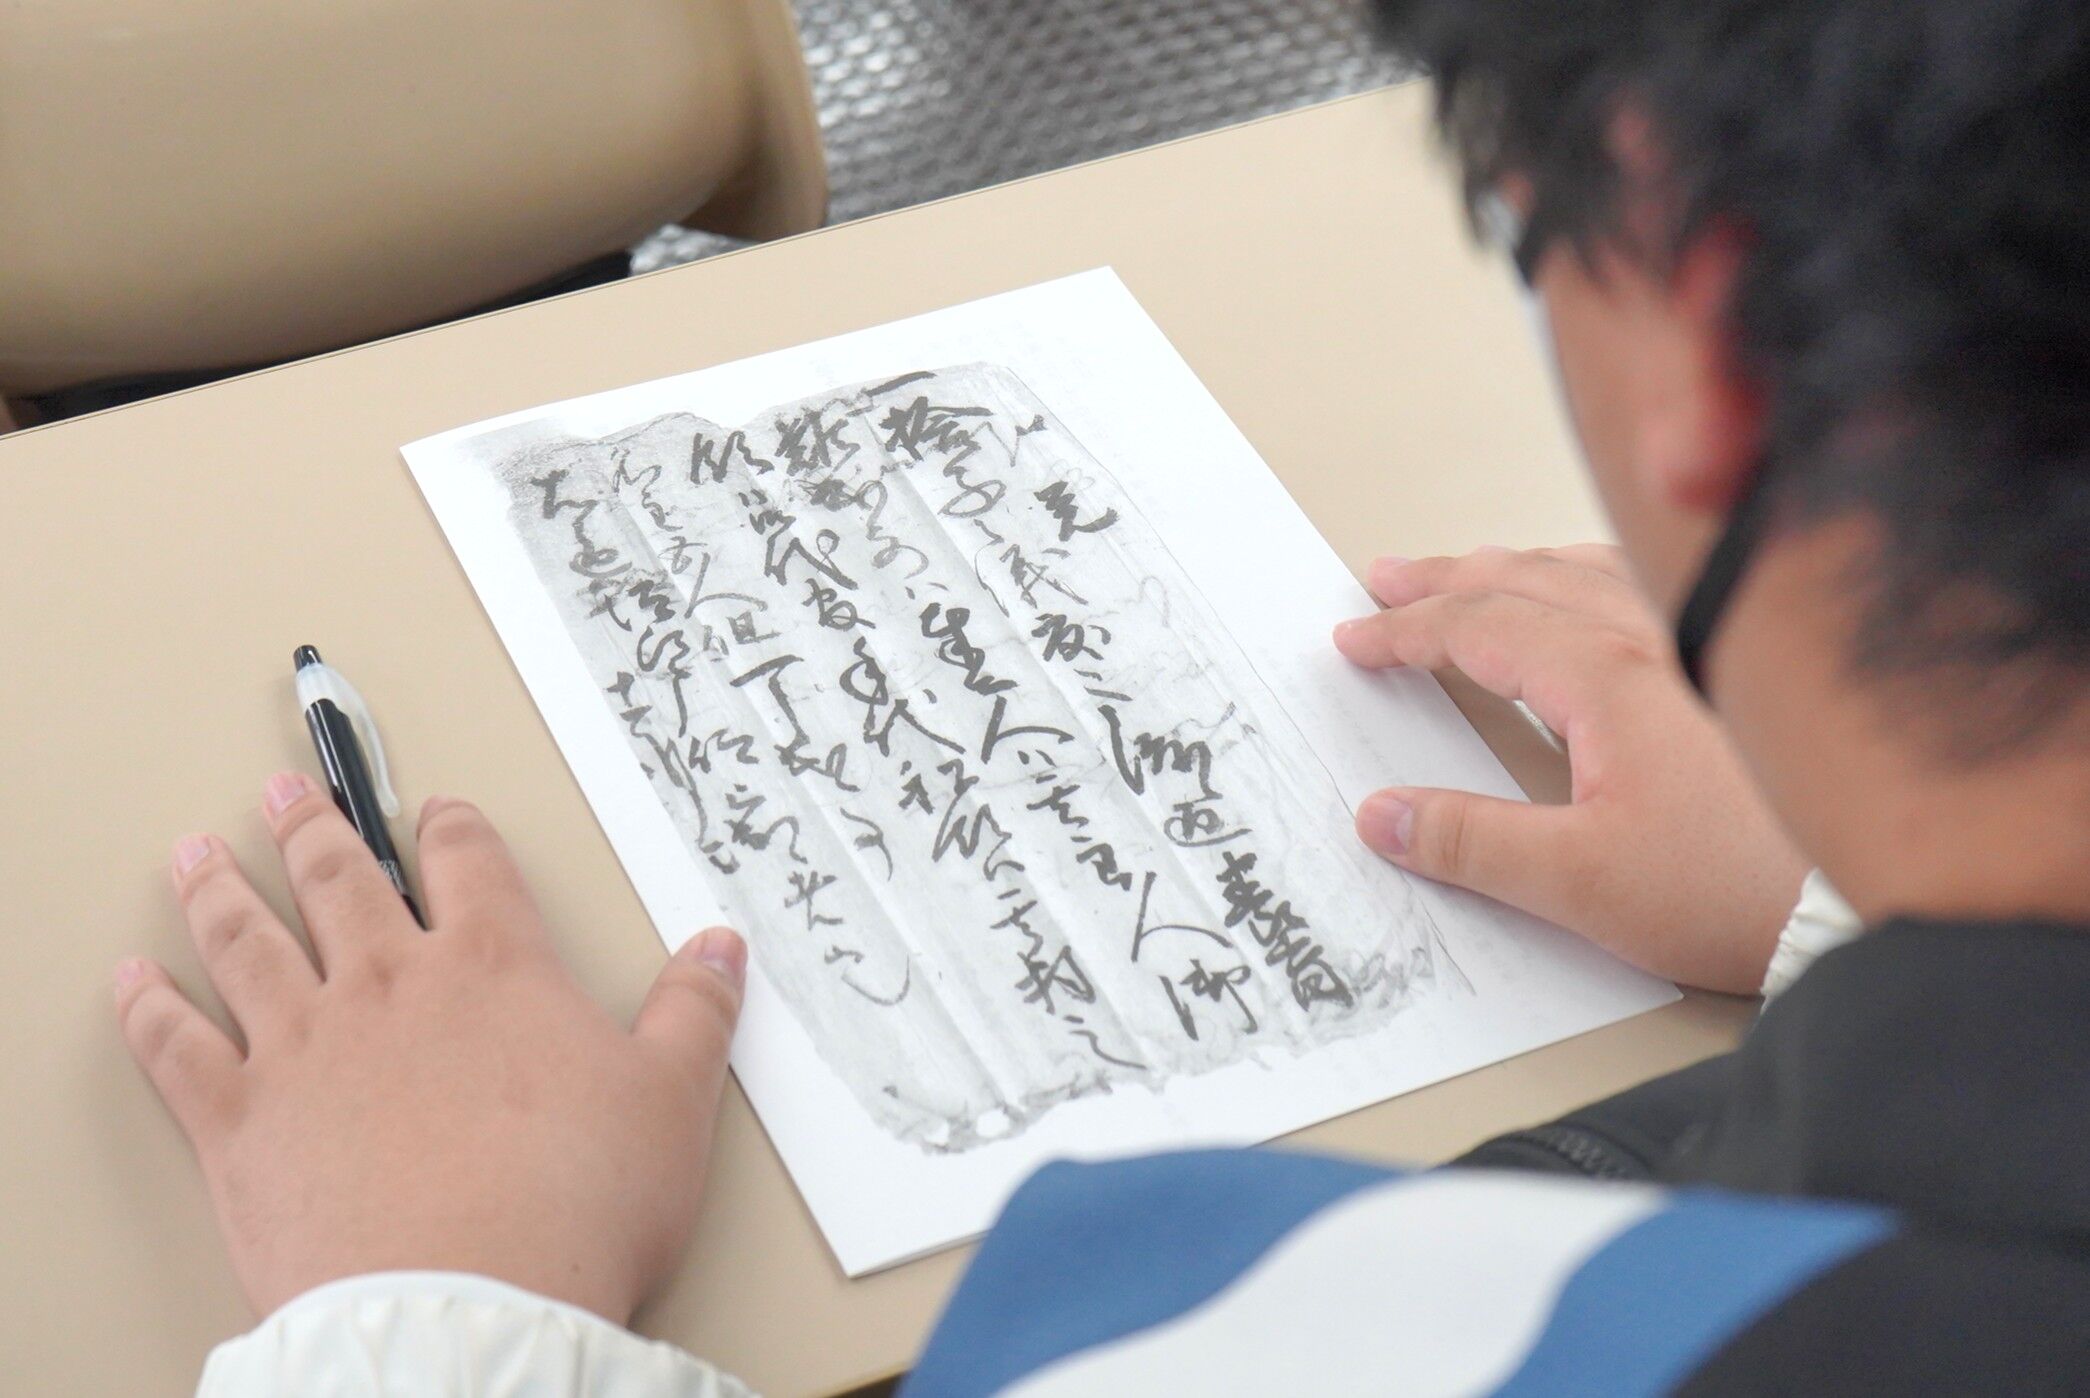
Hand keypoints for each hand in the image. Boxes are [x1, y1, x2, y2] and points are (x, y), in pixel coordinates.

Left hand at [113, 771, 745, 1322]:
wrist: (467, 1306)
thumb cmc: (574, 1206)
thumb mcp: (672, 1101)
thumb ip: (694, 1014)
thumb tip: (721, 950)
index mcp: (492, 967)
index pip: (468, 864)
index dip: (453, 827)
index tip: (440, 811)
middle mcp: (389, 985)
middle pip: (339, 878)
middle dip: (313, 827)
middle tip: (288, 792)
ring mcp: (304, 1046)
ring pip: (246, 941)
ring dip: (218, 890)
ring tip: (196, 854)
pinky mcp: (242, 1121)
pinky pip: (177, 1048)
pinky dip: (149, 1012)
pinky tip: (133, 985)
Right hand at [1334, 545, 1806, 993]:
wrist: (1863, 901)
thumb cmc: (1735, 889)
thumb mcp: (1580, 883)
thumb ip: (1470, 844)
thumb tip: (1383, 815)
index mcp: (1607, 677)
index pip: (1478, 628)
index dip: (1406, 632)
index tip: (1354, 637)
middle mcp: (1655, 638)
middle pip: (1526, 580)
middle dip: (1447, 578)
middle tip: (1388, 577)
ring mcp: (1703, 645)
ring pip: (1588, 573)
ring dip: (1515, 568)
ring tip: (1472, 568)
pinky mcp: (1736, 669)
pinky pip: (1640, 588)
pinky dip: (1583, 577)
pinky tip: (1588, 591)